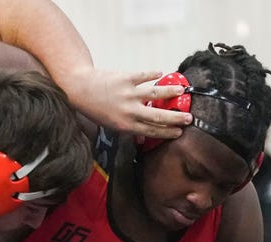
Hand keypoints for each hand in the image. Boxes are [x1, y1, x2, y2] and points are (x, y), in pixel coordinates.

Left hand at [67, 69, 191, 137]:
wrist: (80, 89)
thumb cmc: (96, 109)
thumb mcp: (110, 125)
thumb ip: (127, 130)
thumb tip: (142, 138)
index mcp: (125, 125)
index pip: (151, 131)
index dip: (167, 132)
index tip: (180, 131)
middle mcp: (128, 111)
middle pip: (157, 116)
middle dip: (175, 118)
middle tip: (189, 118)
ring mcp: (128, 94)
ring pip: (154, 94)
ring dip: (169, 93)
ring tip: (182, 92)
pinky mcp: (126, 78)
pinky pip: (143, 76)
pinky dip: (153, 74)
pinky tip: (162, 73)